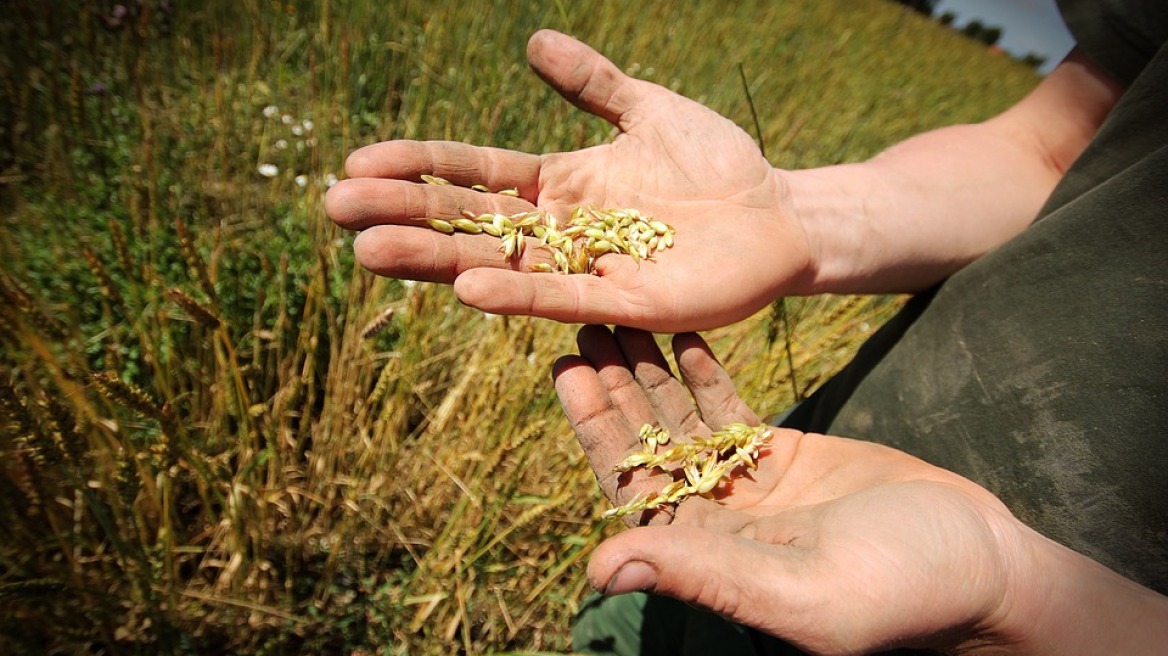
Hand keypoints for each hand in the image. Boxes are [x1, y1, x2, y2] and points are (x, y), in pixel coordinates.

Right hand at [326, 30, 811, 332]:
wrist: (780, 214)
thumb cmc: (718, 163)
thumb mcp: (647, 109)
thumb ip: (592, 82)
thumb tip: (532, 40)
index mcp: (558, 184)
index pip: (473, 174)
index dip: (417, 167)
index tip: (357, 160)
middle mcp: (560, 231)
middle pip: (468, 222)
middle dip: (403, 213)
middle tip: (333, 207)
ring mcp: (588, 270)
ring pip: (498, 265)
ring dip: (436, 259)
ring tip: (371, 251)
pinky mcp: (625, 304)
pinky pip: (561, 298)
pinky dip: (515, 296)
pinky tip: (468, 288)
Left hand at [553, 326, 1035, 653]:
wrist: (983, 561)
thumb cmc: (901, 589)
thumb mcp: (798, 590)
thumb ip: (703, 575)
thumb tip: (600, 571)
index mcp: (707, 560)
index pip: (632, 489)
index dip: (598, 431)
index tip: (570, 371)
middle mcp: (716, 524)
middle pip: (648, 446)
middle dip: (615, 387)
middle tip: (585, 323)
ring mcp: (748, 489)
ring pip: (684, 422)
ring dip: (651, 372)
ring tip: (622, 316)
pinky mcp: (785, 458)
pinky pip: (730, 411)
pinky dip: (705, 373)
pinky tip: (682, 334)